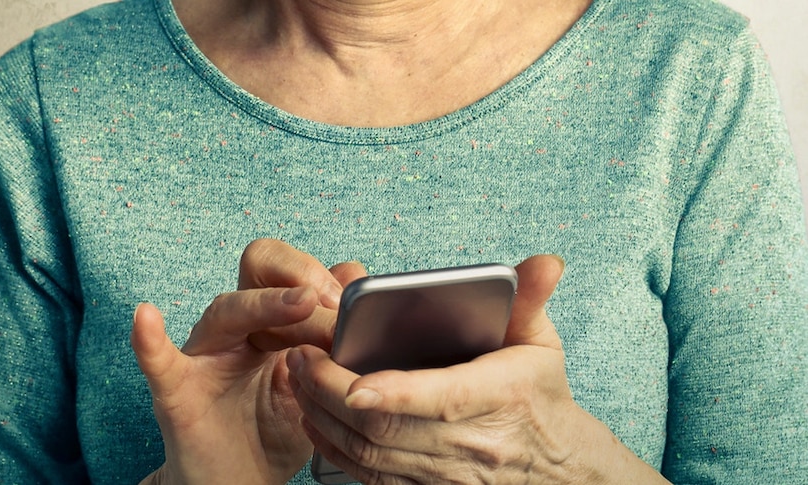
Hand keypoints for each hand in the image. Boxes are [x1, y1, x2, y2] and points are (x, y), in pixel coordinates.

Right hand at [131, 239, 362, 484]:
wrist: (242, 481)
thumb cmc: (275, 429)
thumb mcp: (317, 379)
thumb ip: (331, 333)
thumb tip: (353, 276)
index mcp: (272, 321)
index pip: (290, 272)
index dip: (319, 277)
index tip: (348, 302)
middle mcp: (237, 328)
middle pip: (257, 269)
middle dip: (298, 277)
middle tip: (330, 304)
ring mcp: (205, 356)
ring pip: (226, 311)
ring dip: (266, 305)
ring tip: (301, 302)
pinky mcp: (178, 394)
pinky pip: (159, 364)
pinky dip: (150, 341)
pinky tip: (146, 318)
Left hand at [288, 255, 669, 483]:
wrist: (555, 466)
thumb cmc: (539, 395)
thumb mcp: (541, 344)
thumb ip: (531, 300)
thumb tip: (546, 262)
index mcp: (498, 396)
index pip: (440, 398)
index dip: (394, 393)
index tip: (352, 381)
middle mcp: (469, 443)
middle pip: (387, 429)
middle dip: (332, 394)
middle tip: (300, 357)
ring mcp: (445, 473)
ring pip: (369, 454)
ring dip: (324, 418)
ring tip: (297, 378)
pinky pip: (369, 476)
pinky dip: (334, 448)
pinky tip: (314, 418)